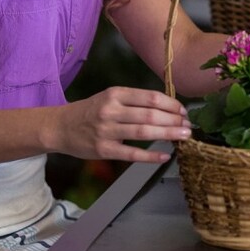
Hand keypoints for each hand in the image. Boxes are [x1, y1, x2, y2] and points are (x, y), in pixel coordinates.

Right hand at [59, 87, 189, 162]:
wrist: (60, 127)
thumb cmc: (91, 111)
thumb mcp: (110, 97)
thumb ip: (135, 101)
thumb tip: (168, 107)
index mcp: (115, 94)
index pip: (150, 97)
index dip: (171, 104)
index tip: (184, 111)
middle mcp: (110, 110)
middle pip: (150, 115)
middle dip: (174, 121)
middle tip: (189, 127)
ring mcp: (106, 131)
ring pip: (143, 132)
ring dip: (167, 135)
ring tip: (184, 137)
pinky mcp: (103, 150)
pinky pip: (131, 154)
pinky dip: (150, 156)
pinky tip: (165, 156)